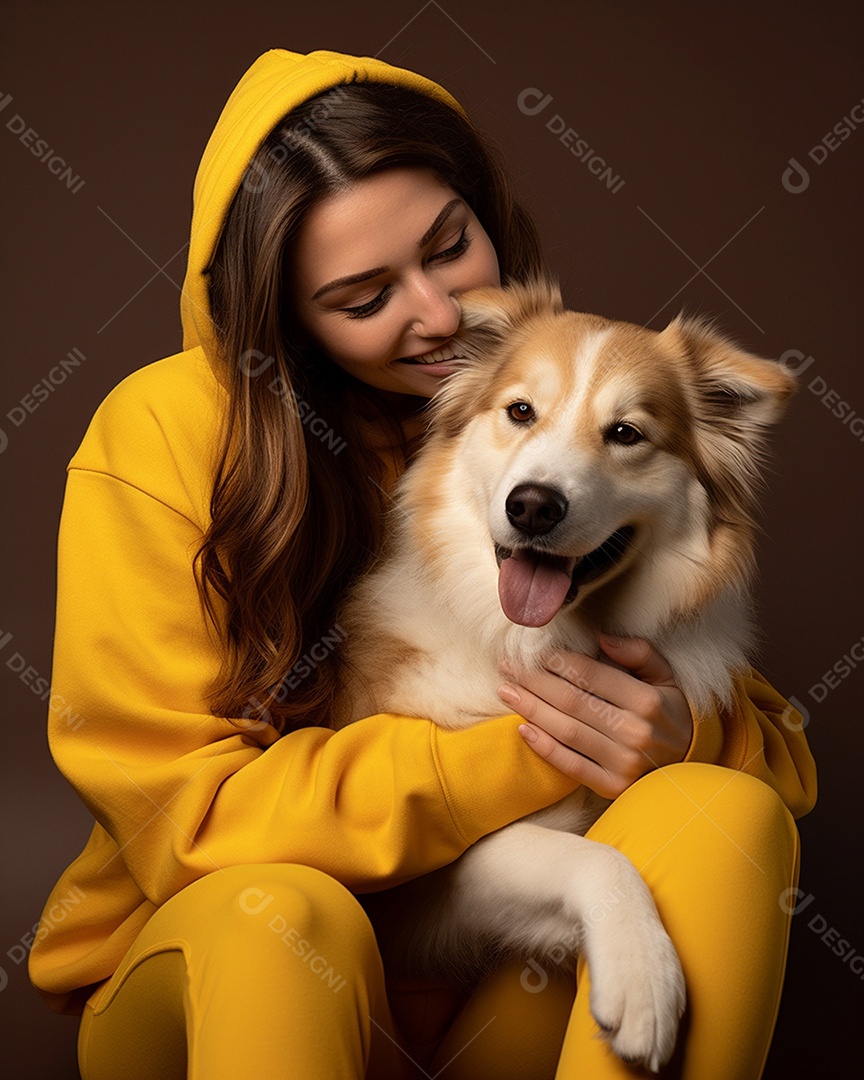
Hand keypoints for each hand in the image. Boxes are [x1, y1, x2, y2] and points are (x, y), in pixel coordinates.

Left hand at [497, 634, 693, 799]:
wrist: (690, 765)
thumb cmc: (671, 714)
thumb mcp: (666, 678)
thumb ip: (639, 653)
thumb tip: (602, 637)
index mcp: (646, 701)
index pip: (590, 675)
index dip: (557, 662)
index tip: (533, 652)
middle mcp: (634, 732)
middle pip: (571, 701)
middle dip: (534, 682)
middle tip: (507, 667)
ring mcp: (622, 762)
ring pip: (566, 731)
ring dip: (532, 710)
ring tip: (507, 692)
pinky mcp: (612, 786)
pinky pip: (571, 765)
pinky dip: (545, 747)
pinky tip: (524, 729)